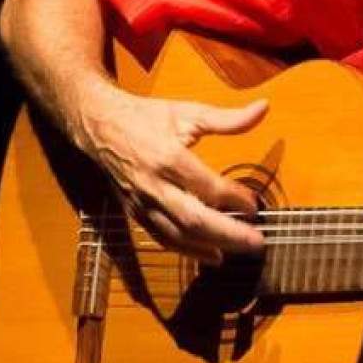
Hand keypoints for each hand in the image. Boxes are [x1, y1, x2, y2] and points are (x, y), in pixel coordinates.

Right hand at [77, 86, 266, 263]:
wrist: (98, 124)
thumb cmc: (145, 117)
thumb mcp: (188, 112)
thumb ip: (228, 118)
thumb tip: (264, 108)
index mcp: (168, 157)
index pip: (208, 187)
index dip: (235, 198)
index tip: (255, 205)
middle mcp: (153, 185)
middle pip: (194, 219)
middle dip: (228, 234)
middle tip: (257, 242)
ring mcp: (142, 202)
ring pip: (177, 235)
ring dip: (210, 247)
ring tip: (239, 251)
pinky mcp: (134, 212)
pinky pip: (162, 238)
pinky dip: (188, 250)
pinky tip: (211, 254)